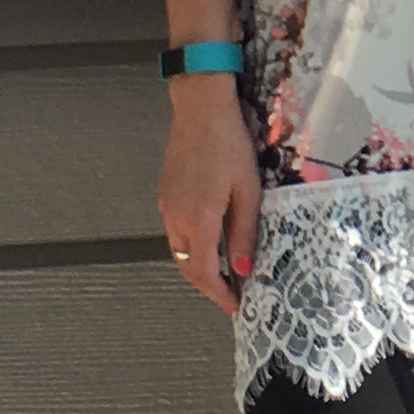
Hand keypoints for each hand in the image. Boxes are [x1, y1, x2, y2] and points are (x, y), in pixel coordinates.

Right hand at [159, 79, 262, 317]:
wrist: (201, 110)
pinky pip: (176, 231)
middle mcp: (176, 216)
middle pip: (186, 266)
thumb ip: (243, 233)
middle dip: (207, 284)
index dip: (217, 293)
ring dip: (198, 265)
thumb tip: (242, 268)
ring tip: (224, 269)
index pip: (202, 272)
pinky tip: (210, 240)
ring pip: (179, 249)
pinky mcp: (165, 194)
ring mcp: (167, 205)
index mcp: (198, 219)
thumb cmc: (229, 144)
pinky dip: (191, 245)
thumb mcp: (248, 191)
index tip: (233, 304)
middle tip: (230, 292)